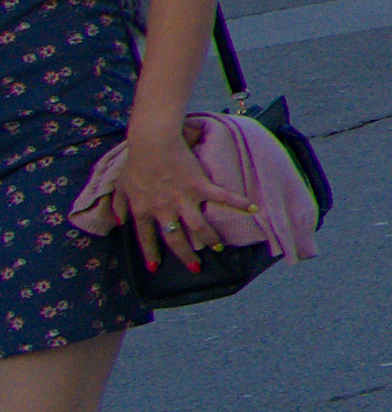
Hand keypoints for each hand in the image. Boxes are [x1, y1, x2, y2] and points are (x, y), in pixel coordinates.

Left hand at [104, 116, 233, 264]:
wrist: (153, 143)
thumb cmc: (135, 163)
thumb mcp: (120, 187)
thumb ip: (120, 207)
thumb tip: (121, 223)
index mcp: (143, 211)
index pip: (147, 239)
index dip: (151, 255)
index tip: (156, 268)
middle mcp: (164, 210)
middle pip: (176, 239)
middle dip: (186, 256)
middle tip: (196, 266)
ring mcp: (184, 199)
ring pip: (198, 226)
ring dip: (209, 238)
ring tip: (218, 248)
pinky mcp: (200, 185)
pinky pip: (221, 197)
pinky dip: (237, 203)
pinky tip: (252, 209)